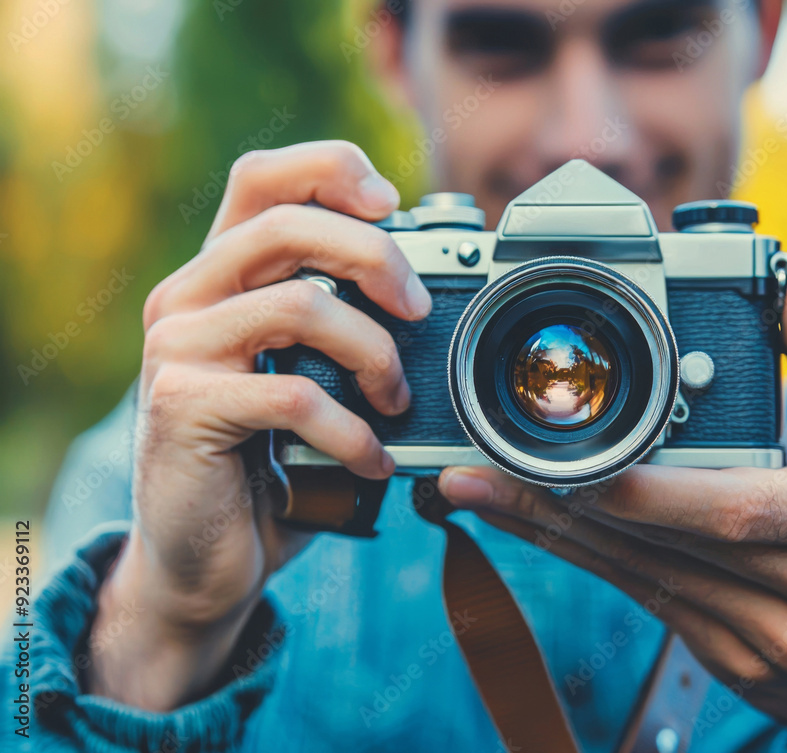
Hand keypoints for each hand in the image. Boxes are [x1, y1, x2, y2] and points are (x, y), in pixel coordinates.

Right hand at [89, 141, 430, 709]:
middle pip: (288, 224)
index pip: (263, 178)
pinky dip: (354, 430)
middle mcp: (189, 296)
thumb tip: (428, 291)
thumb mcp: (311, 377)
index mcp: (223, 275)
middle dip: (375, 256)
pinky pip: (295, 395)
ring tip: (397, 401)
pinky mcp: (182, 406)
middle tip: (418, 310)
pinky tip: (373, 460)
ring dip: (374, 354)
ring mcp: (177, 348)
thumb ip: (342, 324)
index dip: (330, 169)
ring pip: (298, 306)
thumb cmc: (272, 460)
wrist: (206, 556)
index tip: (392, 203)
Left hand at [438, 240, 786, 751]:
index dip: (646, 490)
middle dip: (563, 505)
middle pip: (663, 545)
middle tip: (480, 467)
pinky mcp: (728, 659)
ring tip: (475, 492)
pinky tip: (526, 529)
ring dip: (550, 533)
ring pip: (636, 577)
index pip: (735, 507)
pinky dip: (578, 561)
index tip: (573, 457)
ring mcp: (765, 640)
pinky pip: (640, 602)